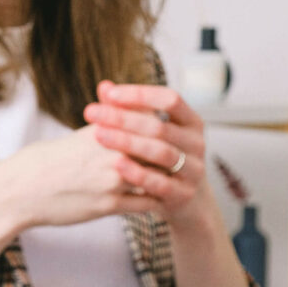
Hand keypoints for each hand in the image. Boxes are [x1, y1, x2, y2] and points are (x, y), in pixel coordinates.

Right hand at [0, 123, 160, 233]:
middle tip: (180, 153)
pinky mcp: (108, 206)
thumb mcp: (73, 137)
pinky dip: (155, 199)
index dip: (162, 125)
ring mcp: (112, 181)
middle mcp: (111, 153)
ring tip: (174, 176)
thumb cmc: (41, 162)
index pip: (147, 121)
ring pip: (156, 176)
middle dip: (170, 151)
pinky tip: (158, 198)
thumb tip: (119, 109)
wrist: (19, 192)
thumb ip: (103, 124)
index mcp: (101, 131)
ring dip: (166, 177)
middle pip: (157, 148)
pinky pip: (145, 203)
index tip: (171, 129)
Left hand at [84, 80, 207, 223]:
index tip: (109, 94)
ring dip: (127, 143)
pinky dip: (138, 173)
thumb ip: (129, 110)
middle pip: (160, 127)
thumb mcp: (150, 133)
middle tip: (91, 113)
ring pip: (161, 153)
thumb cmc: (159, 158)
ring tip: (98, 135)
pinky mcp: (184, 195)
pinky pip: (161, 183)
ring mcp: (194, 170)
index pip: (170, 99)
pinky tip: (116, 164)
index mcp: (191, 122)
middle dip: (122, 118)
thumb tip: (104, 86)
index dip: (140, 94)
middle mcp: (197, 144)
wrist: (184, 199)